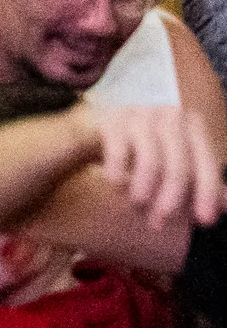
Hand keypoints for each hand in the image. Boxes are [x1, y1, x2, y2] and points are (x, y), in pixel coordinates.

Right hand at [84, 104, 226, 227]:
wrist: (112, 104)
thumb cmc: (151, 134)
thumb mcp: (180, 149)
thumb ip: (201, 175)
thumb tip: (225, 207)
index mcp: (195, 127)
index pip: (208, 165)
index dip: (208, 194)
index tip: (204, 222)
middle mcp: (171, 118)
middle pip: (178, 168)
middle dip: (170, 202)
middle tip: (158, 223)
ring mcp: (141, 116)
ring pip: (150, 162)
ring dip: (144, 191)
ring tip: (137, 205)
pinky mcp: (113, 119)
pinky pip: (119, 152)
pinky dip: (118, 173)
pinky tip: (117, 185)